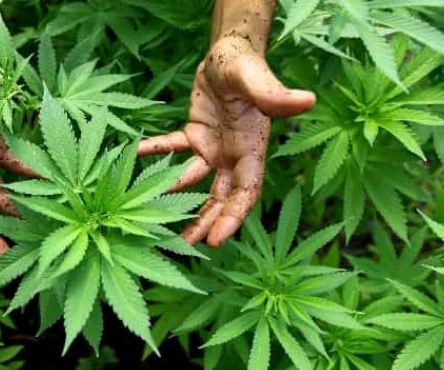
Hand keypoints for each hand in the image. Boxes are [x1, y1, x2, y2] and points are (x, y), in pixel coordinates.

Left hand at [138, 35, 315, 247]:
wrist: (231, 50)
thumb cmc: (245, 63)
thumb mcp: (255, 79)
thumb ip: (274, 95)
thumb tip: (308, 101)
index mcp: (252, 149)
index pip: (245, 192)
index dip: (232, 218)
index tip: (215, 240)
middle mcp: (234, 155)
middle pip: (220, 197)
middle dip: (205, 221)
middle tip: (185, 244)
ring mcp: (214, 147)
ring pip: (197, 182)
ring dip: (179, 198)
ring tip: (158, 218)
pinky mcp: (195, 135)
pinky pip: (173, 148)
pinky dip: (156, 152)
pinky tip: (136, 155)